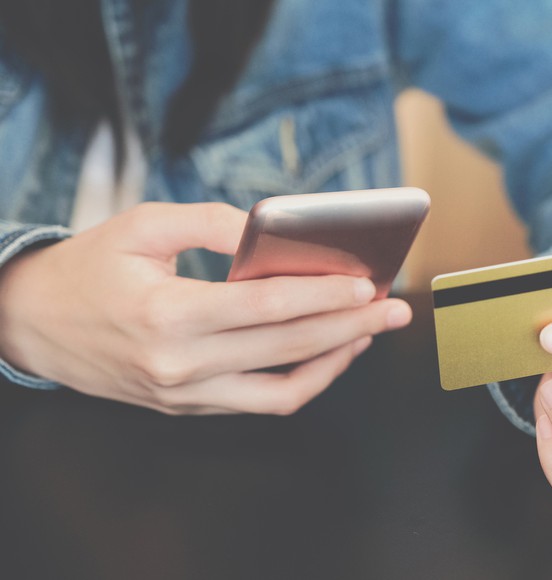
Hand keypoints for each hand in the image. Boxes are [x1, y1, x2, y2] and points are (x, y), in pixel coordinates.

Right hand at [0, 202, 410, 414]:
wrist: (35, 324)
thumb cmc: (89, 269)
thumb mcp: (143, 226)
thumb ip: (212, 222)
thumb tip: (273, 230)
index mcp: (167, 315)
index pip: (266, 307)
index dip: (324, 295)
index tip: (366, 284)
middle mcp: (179, 365)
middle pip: (287, 348)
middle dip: (351, 327)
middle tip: (393, 309)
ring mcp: (185, 395)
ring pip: (282, 390)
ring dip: (334, 361)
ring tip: (368, 333)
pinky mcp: (189, 407)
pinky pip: (260, 401)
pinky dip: (301, 380)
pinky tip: (326, 353)